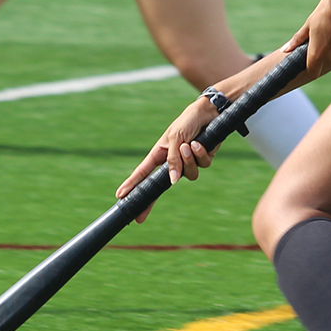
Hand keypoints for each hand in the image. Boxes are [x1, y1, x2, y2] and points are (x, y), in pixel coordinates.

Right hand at [115, 96, 221, 219]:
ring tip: (189, 144)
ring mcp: (188, 161)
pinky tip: (199, 143)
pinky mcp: (203, 159)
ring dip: (189, 160)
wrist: (210, 112)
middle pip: (160, 186)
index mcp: (160, 154)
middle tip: (140, 218)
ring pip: (189, 175)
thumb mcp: (175, 139)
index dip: (132, 185)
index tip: (121, 196)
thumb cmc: (187, 121)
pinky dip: (201, 154)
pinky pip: (203, 165)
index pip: (143, 173)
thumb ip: (173, 161)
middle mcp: (173, 160)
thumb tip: (173, 182)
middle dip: (151, 201)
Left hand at [299, 0, 330, 76]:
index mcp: (318, 53)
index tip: (311, 61)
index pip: (313, 72)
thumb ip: (298, 40)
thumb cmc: (326, 10)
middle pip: (328, 61)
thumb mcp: (309, 24)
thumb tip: (285, 50)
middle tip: (326, 34)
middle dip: (327, 52)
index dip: (312, 68)